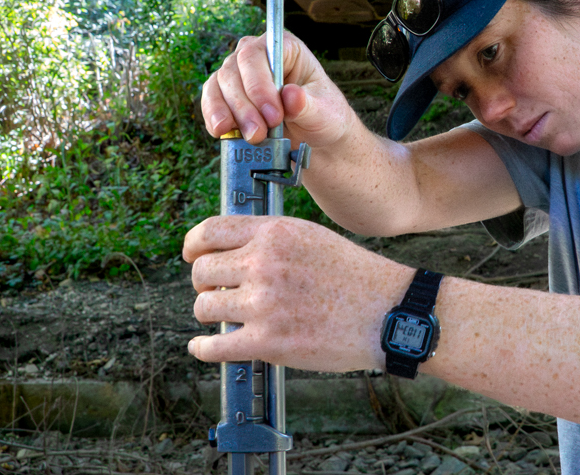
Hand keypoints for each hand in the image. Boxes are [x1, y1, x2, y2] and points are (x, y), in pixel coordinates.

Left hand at [183, 216, 411, 371]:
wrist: (387, 312)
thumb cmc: (354, 276)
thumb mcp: (311, 238)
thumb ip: (270, 239)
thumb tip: (227, 251)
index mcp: (275, 233)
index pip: (209, 232)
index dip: (193, 246)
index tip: (192, 256)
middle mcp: (264, 263)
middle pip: (201, 271)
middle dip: (206, 284)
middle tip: (221, 293)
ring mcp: (264, 303)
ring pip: (204, 307)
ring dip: (212, 314)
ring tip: (229, 317)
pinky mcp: (267, 341)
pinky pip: (213, 346)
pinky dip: (203, 347)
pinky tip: (206, 346)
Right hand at [201, 32, 355, 147]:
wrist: (314, 136)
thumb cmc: (323, 116)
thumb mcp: (324, 112)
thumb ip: (308, 105)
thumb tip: (291, 95)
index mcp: (284, 47)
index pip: (257, 55)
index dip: (259, 85)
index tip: (272, 115)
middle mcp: (256, 54)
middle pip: (234, 71)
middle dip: (245, 107)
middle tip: (259, 134)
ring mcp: (238, 74)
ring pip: (218, 86)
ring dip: (229, 115)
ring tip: (248, 138)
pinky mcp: (226, 95)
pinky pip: (211, 101)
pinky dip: (215, 118)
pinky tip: (222, 133)